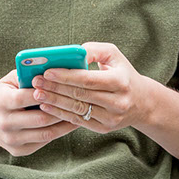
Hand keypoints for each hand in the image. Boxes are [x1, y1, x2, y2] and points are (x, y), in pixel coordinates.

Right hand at [0, 68, 77, 156]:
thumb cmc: (1, 95)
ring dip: (64, 124)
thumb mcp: (7, 81)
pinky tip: (68, 124)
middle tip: (78, 102)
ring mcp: (10, 139)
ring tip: (79, 114)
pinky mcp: (17, 151)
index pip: (25, 98)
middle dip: (61, 110)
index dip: (44, 93)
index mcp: (1, 102)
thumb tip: (52, 71)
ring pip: (45, 133)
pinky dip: (57, 133)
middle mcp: (4, 123)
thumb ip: (26, 75)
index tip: (61, 87)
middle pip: (40, 119)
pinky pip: (43, 142)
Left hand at [31, 42, 152, 132]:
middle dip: (55, 88)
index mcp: (120, 81)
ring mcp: (112, 118)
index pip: (88, 79)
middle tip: (36, 82)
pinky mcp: (105, 128)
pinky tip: (46, 106)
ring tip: (37, 94)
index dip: (66, 76)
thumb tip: (73, 52)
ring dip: (54, 102)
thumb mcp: (113, 55)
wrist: (142, 102)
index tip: (47, 71)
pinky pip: (78, 121)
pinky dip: (60, 114)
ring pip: (77, 109)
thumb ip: (93, 50)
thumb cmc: (122, 73)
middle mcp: (118, 102)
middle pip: (80, 95)